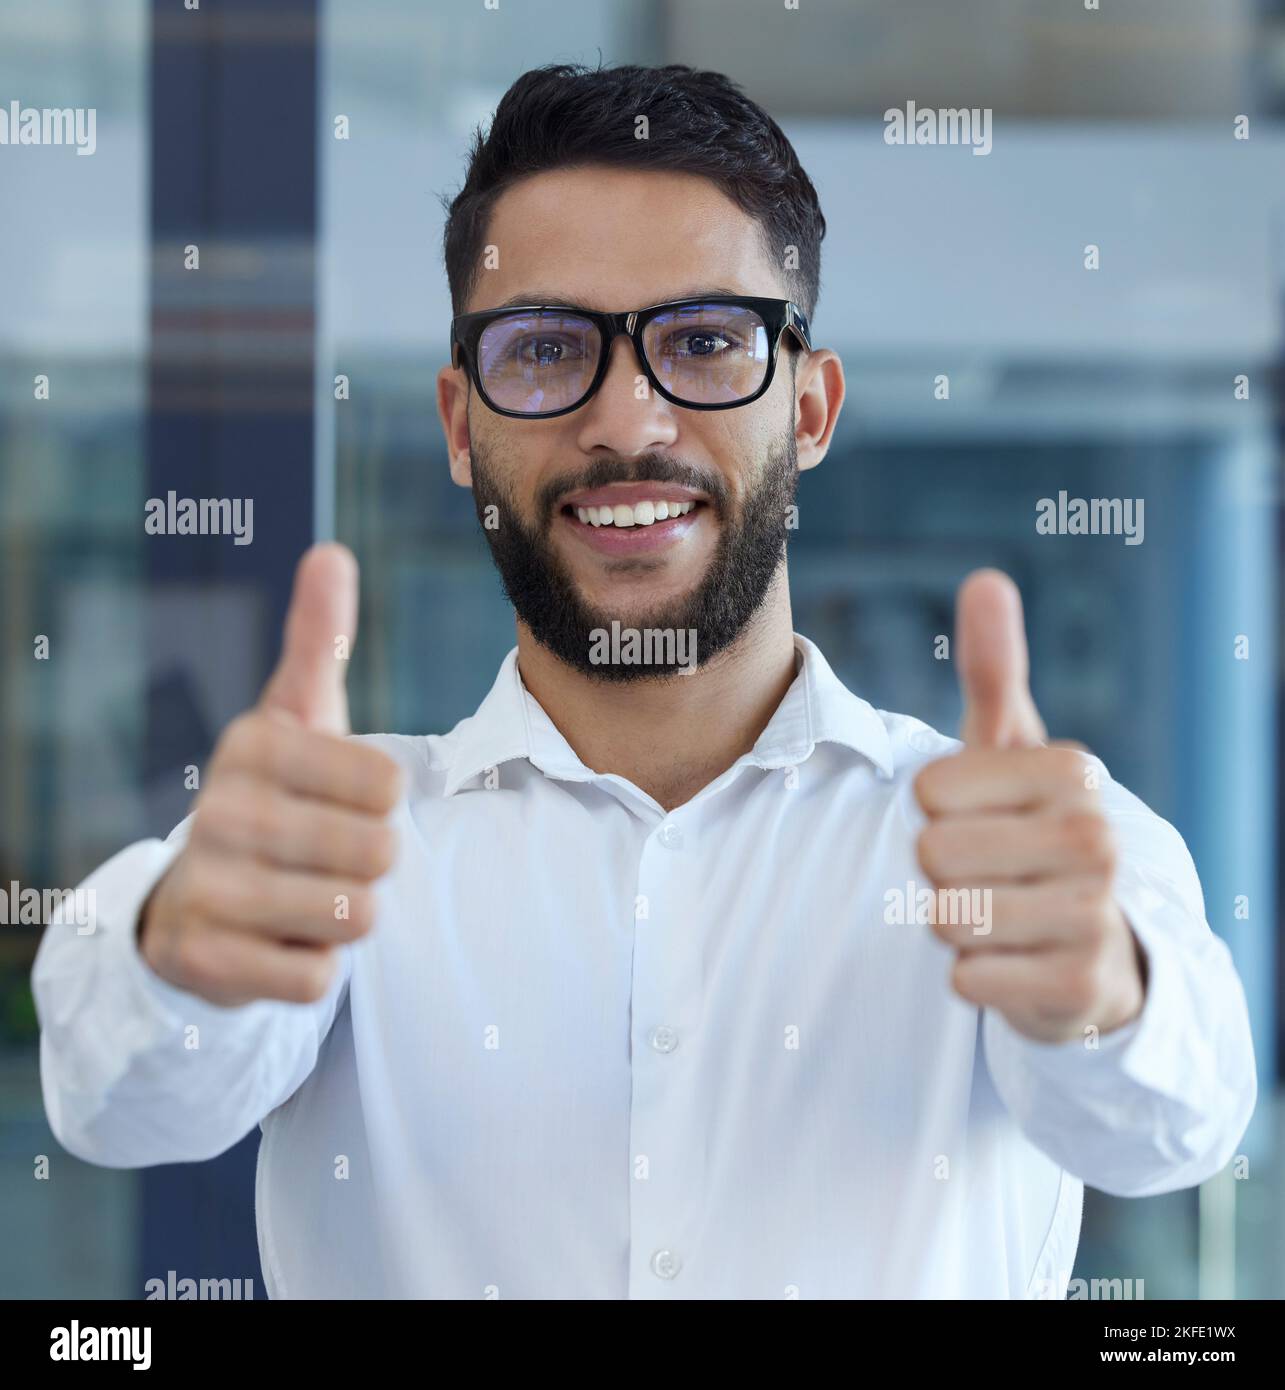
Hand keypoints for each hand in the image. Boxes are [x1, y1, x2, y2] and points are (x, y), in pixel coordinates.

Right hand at [139, 544, 404, 1005]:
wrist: (196, 899)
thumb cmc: (275, 797)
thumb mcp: (298, 715)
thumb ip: (319, 638)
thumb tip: (330, 551)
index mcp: (254, 743)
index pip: (389, 786)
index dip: (384, 805)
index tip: (342, 801)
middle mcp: (220, 811)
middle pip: (377, 854)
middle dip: (368, 865)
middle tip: (324, 858)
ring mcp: (207, 888)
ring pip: (352, 917)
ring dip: (346, 917)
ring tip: (305, 897)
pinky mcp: (204, 962)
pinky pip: (317, 978)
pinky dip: (315, 968)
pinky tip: (278, 942)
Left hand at [913, 569, 1145, 1042]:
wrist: (1097, 947)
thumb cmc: (1033, 833)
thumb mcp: (1015, 753)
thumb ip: (995, 672)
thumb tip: (984, 578)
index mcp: (1071, 772)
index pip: (928, 790)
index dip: (932, 811)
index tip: (978, 819)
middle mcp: (1094, 839)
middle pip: (932, 854)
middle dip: (938, 872)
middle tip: (985, 875)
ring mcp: (1094, 916)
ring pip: (947, 917)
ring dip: (952, 925)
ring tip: (996, 917)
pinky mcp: (1079, 988)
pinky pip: (967, 979)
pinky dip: (971, 978)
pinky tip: (1011, 964)